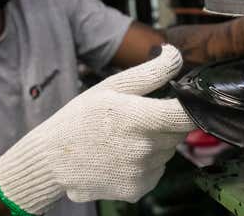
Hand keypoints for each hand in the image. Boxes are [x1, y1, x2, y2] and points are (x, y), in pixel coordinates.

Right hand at [0, 45, 194, 214]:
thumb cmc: (81, 118)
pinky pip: (157, 169)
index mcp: (137, 118)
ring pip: (169, 150)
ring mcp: (142, 172)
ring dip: (156, 142)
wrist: (52, 160)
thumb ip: (151, 72)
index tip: (185, 100)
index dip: (191, 105)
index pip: (185, 114)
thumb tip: (176, 55)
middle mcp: (143, 149)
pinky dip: (147, 162)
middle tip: (139, 117)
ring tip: (125, 137)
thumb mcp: (112, 87)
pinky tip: (122, 156)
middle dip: (167, 121)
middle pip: (179, 131)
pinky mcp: (139, 190)